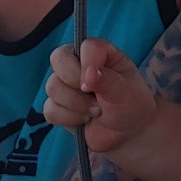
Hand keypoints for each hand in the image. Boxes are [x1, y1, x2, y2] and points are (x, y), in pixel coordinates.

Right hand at [45, 37, 160, 152]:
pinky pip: (50, 109)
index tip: (95, 84)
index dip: (88, 64)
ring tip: (96, 111)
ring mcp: (66, 84)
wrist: (128, 134)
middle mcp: (80, 63)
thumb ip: (107, 80)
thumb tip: (88, 75)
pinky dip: (69, 119)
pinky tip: (84, 120)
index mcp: (100, 53)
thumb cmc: (131, 105)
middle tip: (97, 99)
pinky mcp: (58, 105)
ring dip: (77, 105)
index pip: (86, 46)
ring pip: (53, 87)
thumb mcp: (125, 91)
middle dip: (76, 83)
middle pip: (58, 58)